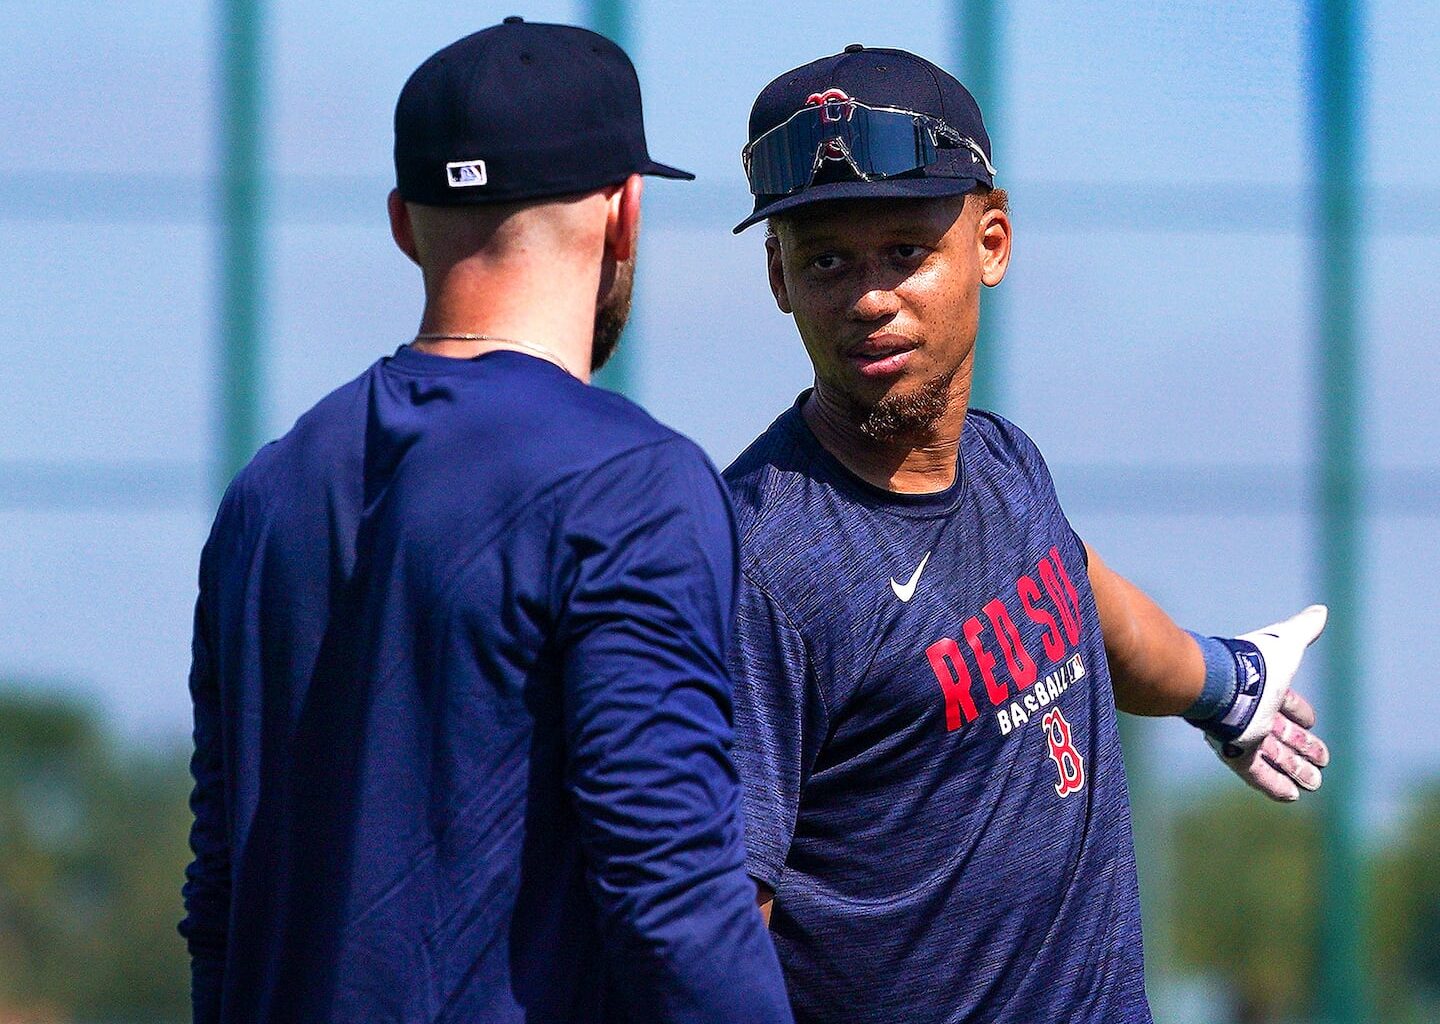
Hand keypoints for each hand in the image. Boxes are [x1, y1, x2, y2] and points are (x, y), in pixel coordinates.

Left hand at [1208, 605, 1330, 801]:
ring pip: (1272, 756)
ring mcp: (1243, 733)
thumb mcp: (1286, 645)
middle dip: (1302, 747)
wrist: (1215, 683)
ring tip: (1314, 784)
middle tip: (1322, 761)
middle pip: (1281, 733)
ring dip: (1293, 770)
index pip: (1285, 702)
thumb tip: (1321, 611)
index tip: (1313, 721)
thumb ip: (1303, 629)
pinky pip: (1255, 772)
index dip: (1300, 712)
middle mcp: (1253, 711)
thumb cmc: (1253, 663)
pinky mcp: (1235, 752)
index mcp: (1263, 687)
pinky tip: (1290, 797)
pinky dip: (1273, 784)